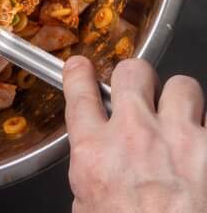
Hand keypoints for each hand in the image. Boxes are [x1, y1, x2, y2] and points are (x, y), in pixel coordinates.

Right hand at [64, 55, 206, 212]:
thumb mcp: (89, 210)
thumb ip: (91, 176)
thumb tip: (96, 166)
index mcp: (95, 151)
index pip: (80, 90)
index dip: (80, 73)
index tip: (84, 68)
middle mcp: (135, 135)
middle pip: (133, 72)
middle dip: (140, 81)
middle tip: (146, 97)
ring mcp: (181, 141)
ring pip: (184, 86)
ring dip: (185, 103)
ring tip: (187, 124)